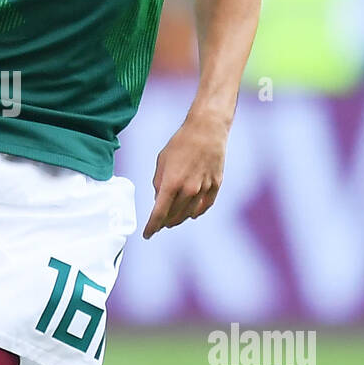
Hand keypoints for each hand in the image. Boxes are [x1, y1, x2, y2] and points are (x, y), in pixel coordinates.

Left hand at [142, 109, 228, 238]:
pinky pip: (205, 206)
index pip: (159, 213)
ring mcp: (204, 188)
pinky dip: (196, 212)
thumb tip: (159, 200)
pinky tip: (191, 213)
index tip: (147, 234)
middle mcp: (189, 189)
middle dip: (164, 222)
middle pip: (174, 216)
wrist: (207, 130)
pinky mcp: (216, 185)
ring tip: (172, 220)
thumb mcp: (162, 161)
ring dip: (179, 218)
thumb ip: (159, 183)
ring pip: (190, 214)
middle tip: (159, 224)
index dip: (152, 227)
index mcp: (171, 183)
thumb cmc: (181, 143)